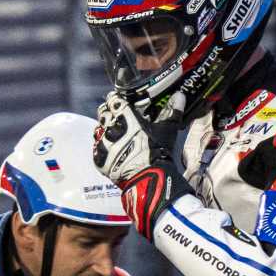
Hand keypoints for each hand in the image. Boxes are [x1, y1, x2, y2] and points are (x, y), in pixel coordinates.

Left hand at [92, 94, 183, 235]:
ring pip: (97, 130)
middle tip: (117, 118)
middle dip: (109, 114)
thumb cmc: (158, 152)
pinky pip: (96, 148)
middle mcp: (110, 128)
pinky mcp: (99, 158)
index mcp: (125, 116)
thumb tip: (179, 96)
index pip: (114, 100)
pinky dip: (102, 147)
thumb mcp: (166, 130)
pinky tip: (110, 148)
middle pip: (103, 113)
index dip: (116, 100)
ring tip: (114, 134)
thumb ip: (172, 112)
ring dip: (104, 130)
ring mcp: (103, 143)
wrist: (148, 178)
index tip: (120, 102)